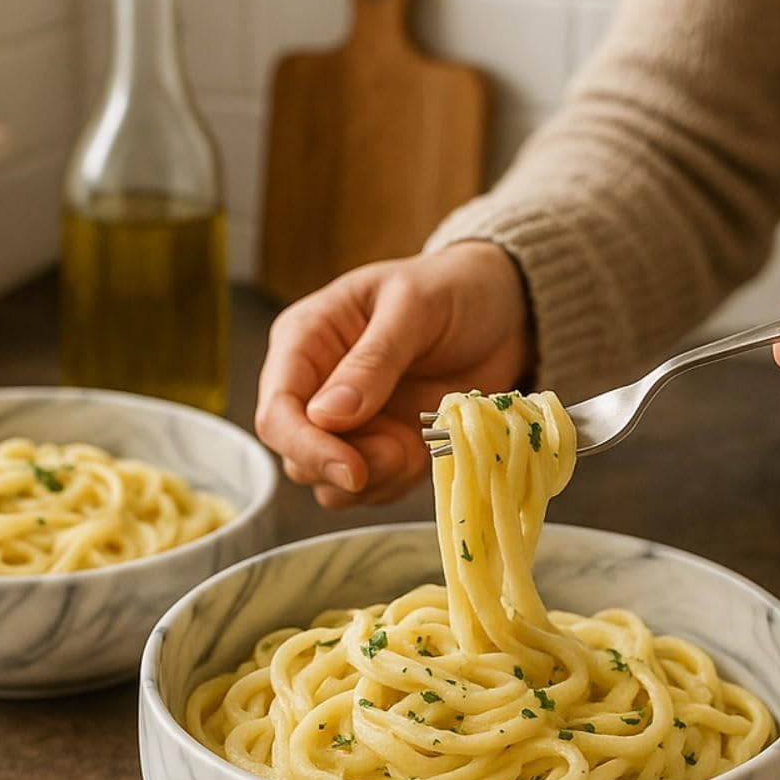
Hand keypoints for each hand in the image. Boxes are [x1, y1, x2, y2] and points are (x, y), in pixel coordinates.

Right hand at [255, 242, 530, 507]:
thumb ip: (373, 360)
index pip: (277, 412)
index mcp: (305, 341)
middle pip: (297, 458)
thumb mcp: (414, 308)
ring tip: (416, 445)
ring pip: (331, 483)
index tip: (352, 469)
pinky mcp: (382, 448)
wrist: (503, 309)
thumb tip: (326, 415)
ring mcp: (349, 425)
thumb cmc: (452, 290)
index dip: (306, 448)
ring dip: (375, 481)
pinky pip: (373, 489)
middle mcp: (316, 388)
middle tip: (401, 451)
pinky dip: (399, 483)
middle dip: (345, 468)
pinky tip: (427, 447)